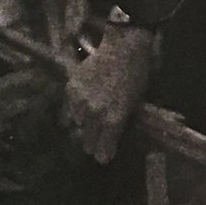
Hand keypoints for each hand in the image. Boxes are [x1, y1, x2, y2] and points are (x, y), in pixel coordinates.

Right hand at [65, 24, 154, 162]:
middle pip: (87, 142)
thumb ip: (121, 123)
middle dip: (93, 143)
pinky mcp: (70, 89)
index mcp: (113, 120)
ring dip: (83, 124)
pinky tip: (82, 106)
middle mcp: (94, 114)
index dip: (104, 155)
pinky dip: (74, 110)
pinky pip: (69, 109)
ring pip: (77, 126)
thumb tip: (112, 137)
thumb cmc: (136, 76)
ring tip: (90, 118)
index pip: (103, 151)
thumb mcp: (134, 104)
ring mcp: (80, 101)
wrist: (123, 48)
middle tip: (97, 140)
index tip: (104, 156)